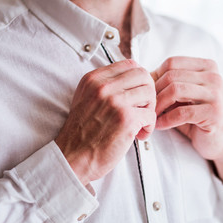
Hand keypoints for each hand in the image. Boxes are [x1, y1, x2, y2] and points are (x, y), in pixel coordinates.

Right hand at [55, 60, 155, 185]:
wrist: (72, 158)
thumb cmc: (82, 132)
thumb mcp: (85, 98)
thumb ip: (106, 85)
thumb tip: (133, 78)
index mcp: (94, 79)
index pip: (130, 64)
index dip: (140, 80)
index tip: (138, 95)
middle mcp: (103, 87)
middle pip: (144, 76)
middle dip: (149, 93)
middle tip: (143, 109)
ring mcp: (115, 102)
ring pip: (150, 94)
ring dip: (150, 110)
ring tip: (140, 124)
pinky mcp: (126, 119)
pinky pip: (151, 115)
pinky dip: (149, 127)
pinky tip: (139, 135)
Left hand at [152, 57, 222, 186]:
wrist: (217, 140)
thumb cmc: (196, 115)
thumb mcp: (182, 95)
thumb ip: (167, 82)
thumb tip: (141, 74)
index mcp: (207, 66)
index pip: (172, 63)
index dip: (155, 77)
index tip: (147, 93)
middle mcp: (214, 76)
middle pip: (171, 76)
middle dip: (154, 93)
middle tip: (146, 106)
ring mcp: (216, 94)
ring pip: (176, 90)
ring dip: (159, 105)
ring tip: (152, 116)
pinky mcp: (214, 113)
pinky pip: (182, 112)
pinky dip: (166, 119)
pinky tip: (160, 125)